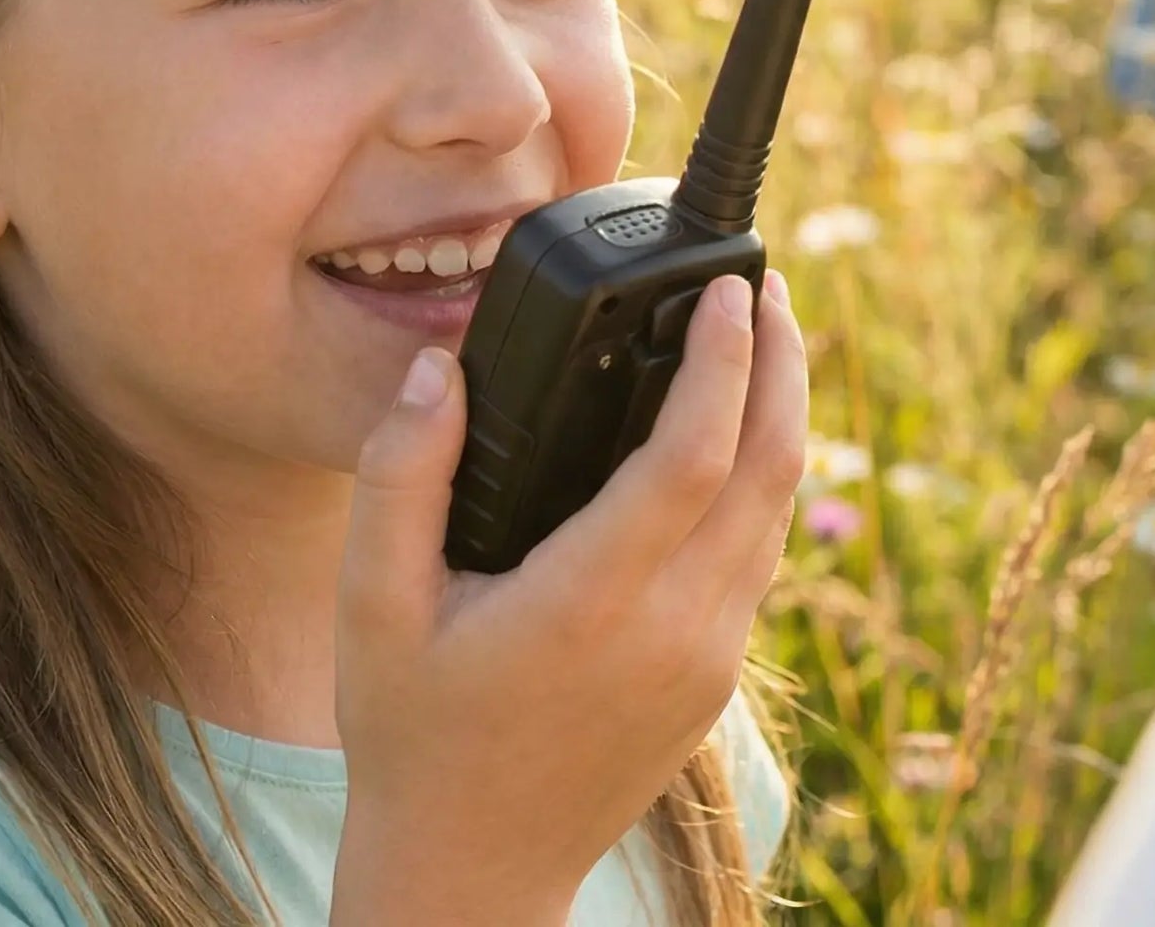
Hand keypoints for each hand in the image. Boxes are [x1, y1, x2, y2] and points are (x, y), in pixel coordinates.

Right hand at [328, 271, 806, 924]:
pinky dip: (764, 476)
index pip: (693, 456)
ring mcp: (707, 658)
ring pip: (778, 510)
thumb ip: (401, 475)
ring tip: (761, 339)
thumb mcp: (371, 606)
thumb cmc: (415, 731)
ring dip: (783, 414)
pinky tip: (737, 433)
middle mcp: (672, 629)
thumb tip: (437, 369)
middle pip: (770, 468)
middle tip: (767, 286)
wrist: (470, 873)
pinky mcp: (717, 677)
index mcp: (589, 603)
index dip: (724, 360)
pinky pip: (761, 553)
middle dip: (783, 362)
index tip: (727, 288)